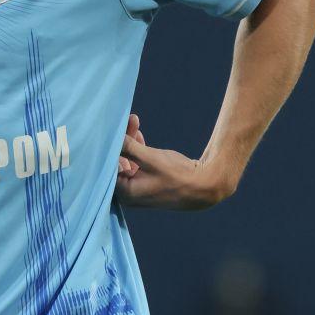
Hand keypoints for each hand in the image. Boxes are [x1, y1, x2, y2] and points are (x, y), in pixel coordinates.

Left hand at [115, 114, 232, 209]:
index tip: (113, 129)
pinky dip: (137, 150)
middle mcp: (128, 193)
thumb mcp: (150, 159)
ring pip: (127, 160)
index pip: (108, 167)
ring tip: (134, 121)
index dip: (109, 147)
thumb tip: (112, 136)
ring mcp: (138, 188)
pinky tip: (138, 134)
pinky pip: (137, 163)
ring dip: (129, 142)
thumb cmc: (177, 176)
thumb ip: (129, 147)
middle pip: (117, 162)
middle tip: (127, 121)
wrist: (205, 186)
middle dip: (121, 140)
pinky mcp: (147, 181)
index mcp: (125, 192)